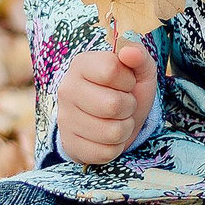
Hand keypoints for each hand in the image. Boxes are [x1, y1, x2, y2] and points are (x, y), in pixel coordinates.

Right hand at [58, 36, 154, 165]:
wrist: (113, 118)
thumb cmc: (125, 90)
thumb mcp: (138, 70)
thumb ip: (139, 56)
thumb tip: (129, 52)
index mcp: (81, 65)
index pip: (111, 70)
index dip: (128, 79)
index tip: (126, 82)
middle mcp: (67, 90)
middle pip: (113, 105)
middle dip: (129, 106)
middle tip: (123, 104)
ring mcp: (65, 119)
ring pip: (112, 132)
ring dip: (124, 127)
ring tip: (117, 119)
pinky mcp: (70, 145)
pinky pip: (106, 152)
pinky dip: (116, 147)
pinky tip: (108, 136)